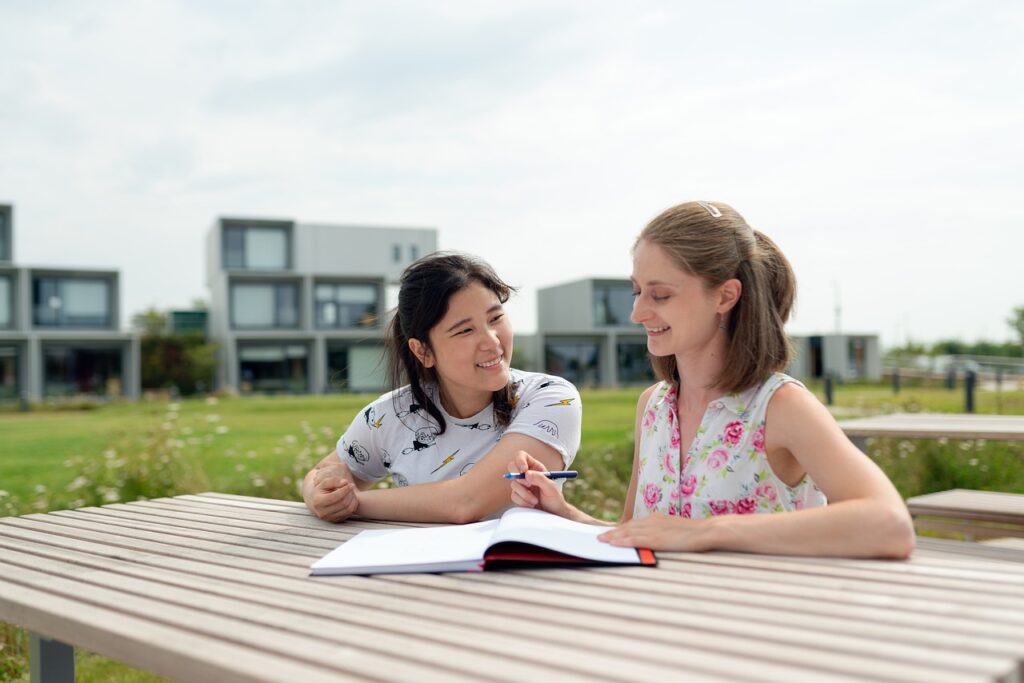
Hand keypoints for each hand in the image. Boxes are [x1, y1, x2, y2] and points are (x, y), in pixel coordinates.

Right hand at [307, 462, 358, 522]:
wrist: (318, 502)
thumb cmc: (322, 490)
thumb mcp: (324, 483)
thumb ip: (334, 480)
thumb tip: (345, 483)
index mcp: (318, 502)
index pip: (334, 497)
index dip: (344, 490)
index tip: (350, 484)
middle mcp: (323, 513)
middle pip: (343, 503)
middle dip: (349, 493)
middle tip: (351, 486)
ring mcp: (330, 518)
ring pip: (348, 509)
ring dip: (352, 498)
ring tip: (351, 491)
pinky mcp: (337, 520)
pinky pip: (350, 512)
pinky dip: (353, 504)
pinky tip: (351, 497)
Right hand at [507, 450, 571, 517]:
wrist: (553, 514)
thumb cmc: (555, 499)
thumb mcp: (551, 487)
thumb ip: (540, 478)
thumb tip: (526, 474)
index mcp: (535, 467)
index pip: (522, 456)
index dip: (520, 460)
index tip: (523, 470)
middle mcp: (526, 474)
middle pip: (512, 466)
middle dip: (518, 477)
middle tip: (528, 485)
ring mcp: (521, 485)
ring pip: (513, 484)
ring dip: (524, 494)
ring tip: (535, 500)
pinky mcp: (518, 495)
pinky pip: (514, 495)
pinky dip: (523, 501)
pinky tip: (531, 504)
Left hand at [598, 513, 715, 551]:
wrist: (705, 531)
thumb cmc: (694, 533)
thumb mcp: (674, 529)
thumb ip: (662, 532)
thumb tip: (654, 539)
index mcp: (656, 518)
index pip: (634, 523)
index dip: (621, 528)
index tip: (611, 532)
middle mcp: (652, 521)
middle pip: (627, 526)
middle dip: (613, 532)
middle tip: (600, 536)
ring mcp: (654, 529)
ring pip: (628, 532)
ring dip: (613, 536)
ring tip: (601, 540)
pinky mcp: (656, 538)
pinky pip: (635, 539)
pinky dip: (623, 541)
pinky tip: (613, 544)